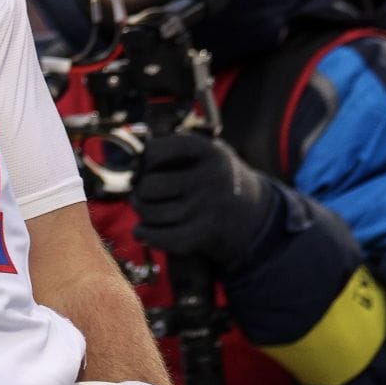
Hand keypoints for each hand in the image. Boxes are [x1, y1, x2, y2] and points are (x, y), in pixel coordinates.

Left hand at [132, 133, 276, 265]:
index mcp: (209, 151)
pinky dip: (145, 234)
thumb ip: (176, 146)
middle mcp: (210, 178)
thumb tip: (133, 149)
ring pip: (152, 213)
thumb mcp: (207, 151)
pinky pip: (163, 237)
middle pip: (150, 186)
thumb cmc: (215, 176)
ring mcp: (208, 208)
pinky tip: (141, 231)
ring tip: (143, 206)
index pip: (158, 150)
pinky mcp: (206, 234)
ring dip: (141, 211)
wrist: (252, 212)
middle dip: (138, 189)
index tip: (145, 162)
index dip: (144, 157)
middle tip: (139, 190)